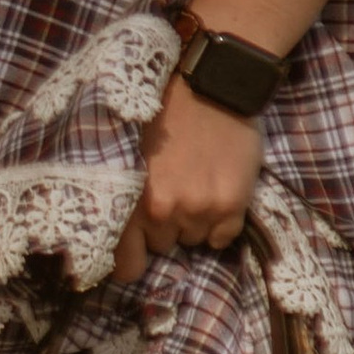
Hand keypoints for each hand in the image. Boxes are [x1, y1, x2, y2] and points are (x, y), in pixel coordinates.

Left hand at [113, 74, 263, 281]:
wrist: (212, 88)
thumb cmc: (163, 116)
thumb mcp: (128, 153)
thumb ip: (124, 195)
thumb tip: (121, 236)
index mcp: (130, 199)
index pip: (126, 265)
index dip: (131, 261)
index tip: (135, 251)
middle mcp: (163, 211)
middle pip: (163, 246)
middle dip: (164, 227)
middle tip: (172, 191)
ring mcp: (200, 209)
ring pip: (194, 241)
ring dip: (194, 222)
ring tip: (195, 186)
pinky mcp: (232, 205)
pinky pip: (223, 237)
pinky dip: (220, 223)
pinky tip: (216, 193)